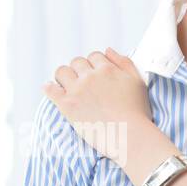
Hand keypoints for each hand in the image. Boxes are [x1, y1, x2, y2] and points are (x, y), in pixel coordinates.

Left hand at [44, 47, 151, 165]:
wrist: (129, 136)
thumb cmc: (137, 112)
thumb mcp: (137, 82)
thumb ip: (124, 62)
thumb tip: (107, 50)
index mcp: (107, 69)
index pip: (94, 56)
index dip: (94, 64)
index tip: (94, 74)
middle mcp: (90, 76)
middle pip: (77, 62)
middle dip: (79, 69)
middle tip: (81, 81)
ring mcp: (77, 90)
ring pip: (62, 72)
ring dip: (63, 76)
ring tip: (66, 85)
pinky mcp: (67, 105)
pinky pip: (50, 90)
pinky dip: (48, 87)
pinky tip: (50, 89)